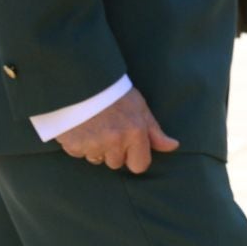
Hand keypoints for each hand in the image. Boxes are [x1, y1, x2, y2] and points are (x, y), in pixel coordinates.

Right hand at [54, 88, 177, 173]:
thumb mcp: (140, 108)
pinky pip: (79, 154)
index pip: (140, 165)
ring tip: (94, 126)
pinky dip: (79, 145)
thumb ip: (155, 132)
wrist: (83, 80)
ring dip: (96, 149)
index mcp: (135, 132)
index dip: (135, 158)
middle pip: (117, 163)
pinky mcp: (73, 146)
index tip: (130, 148)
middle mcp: (115, 141)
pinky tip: (81, 127)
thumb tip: (173, 146)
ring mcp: (93, 145)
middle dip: (113, 152)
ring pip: (97, 159)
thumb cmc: (115, 93)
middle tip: (109, 130)